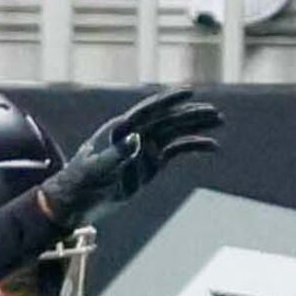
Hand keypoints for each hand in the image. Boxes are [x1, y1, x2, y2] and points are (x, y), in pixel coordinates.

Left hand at [36, 89, 220, 226]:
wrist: (76, 202)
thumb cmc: (81, 181)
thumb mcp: (98, 168)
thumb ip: (117, 154)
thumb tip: (137, 139)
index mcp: (120, 129)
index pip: (149, 111)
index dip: (169, 101)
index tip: (189, 93)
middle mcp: (135, 134)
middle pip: (168, 120)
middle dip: (191, 115)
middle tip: (214, 113)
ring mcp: (144, 149)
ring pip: (175, 133)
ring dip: (196, 127)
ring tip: (219, 122)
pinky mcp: (151, 165)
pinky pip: (176, 152)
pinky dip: (193, 147)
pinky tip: (212, 146)